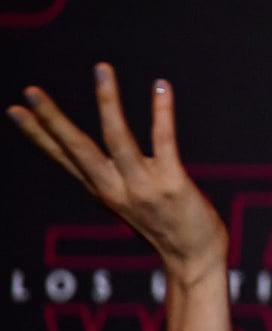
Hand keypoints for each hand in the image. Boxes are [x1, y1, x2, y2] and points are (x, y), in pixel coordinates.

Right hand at [8, 62, 228, 286]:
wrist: (195, 261)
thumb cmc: (167, 228)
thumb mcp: (130, 204)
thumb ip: (115, 180)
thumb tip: (103, 159)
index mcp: (103, 191)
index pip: (63, 158)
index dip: (38, 134)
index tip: (15, 109)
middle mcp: (116, 188)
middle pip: (77, 148)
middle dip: (53, 119)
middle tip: (31, 91)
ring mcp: (143, 186)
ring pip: (118, 138)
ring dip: (108, 101)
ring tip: (101, 69)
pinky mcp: (172, 184)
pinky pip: (164, 141)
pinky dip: (161, 112)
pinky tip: (161, 87)